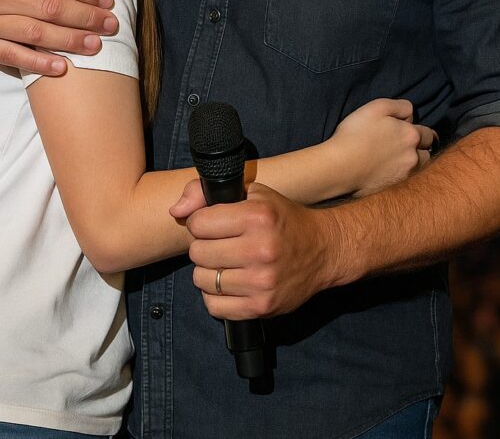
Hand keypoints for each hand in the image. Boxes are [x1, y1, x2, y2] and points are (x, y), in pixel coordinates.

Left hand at [185, 183, 331, 318]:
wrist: (323, 250)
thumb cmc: (283, 218)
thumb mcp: (253, 193)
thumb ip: (207, 193)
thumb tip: (175, 211)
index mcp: (257, 217)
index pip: (198, 223)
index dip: (200, 222)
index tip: (211, 224)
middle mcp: (260, 249)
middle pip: (198, 253)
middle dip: (203, 247)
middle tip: (219, 244)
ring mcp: (261, 282)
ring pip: (202, 280)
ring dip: (208, 272)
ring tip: (225, 264)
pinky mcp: (262, 306)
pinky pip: (214, 307)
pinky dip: (215, 297)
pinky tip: (229, 284)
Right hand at [330, 98, 436, 196]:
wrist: (339, 167)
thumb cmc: (356, 133)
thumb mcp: (376, 107)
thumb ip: (399, 106)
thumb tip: (411, 114)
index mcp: (411, 136)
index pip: (428, 133)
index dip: (417, 129)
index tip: (404, 128)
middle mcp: (413, 157)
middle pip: (427, 152)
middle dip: (420, 147)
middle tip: (402, 143)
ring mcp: (405, 175)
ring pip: (419, 167)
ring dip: (413, 161)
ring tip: (396, 157)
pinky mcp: (394, 188)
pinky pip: (405, 178)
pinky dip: (400, 172)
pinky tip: (386, 168)